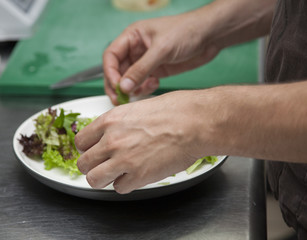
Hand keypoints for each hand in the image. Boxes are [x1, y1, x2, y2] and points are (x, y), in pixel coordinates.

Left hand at [75, 91, 210, 193]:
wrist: (194, 123)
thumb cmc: (174, 111)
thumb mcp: (138, 108)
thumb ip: (119, 124)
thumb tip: (112, 133)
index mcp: (110, 121)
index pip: (81, 141)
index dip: (87, 148)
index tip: (94, 151)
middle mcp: (112, 141)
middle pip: (84, 163)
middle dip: (93, 165)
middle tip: (104, 165)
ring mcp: (123, 160)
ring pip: (94, 180)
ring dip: (104, 178)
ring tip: (117, 174)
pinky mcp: (138, 177)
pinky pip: (119, 188)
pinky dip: (126, 184)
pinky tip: (137, 175)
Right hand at [103, 9, 220, 104]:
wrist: (209, 36)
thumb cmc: (186, 31)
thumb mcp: (161, 49)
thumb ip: (141, 69)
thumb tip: (123, 86)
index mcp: (132, 37)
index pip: (111, 56)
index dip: (110, 72)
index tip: (117, 87)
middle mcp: (136, 50)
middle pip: (117, 71)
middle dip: (118, 85)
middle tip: (120, 99)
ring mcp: (146, 62)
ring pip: (130, 80)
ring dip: (132, 89)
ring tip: (141, 91)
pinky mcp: (157, 71)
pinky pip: (143, 84)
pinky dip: (145, 88)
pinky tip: (155, 84)